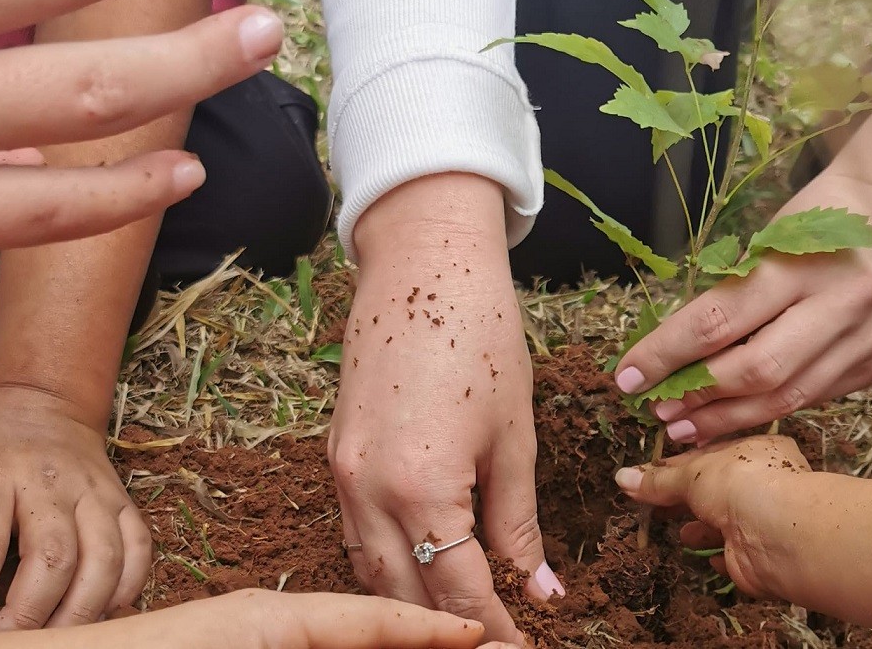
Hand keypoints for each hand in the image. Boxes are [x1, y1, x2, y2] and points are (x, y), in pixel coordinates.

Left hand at [0, 386, 150, 633]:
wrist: (42, 403)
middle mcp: (49, 482)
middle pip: (52, 558)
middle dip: (29, 615)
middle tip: (7, 648)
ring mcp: (93, 491)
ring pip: (104, 558)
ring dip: (81, 611)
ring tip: (55, 644)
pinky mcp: (122, 500)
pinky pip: (138, 549)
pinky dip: (127, 588)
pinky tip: (100, 614)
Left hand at [53, 590, 495, 648]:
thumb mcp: (237, 645)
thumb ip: (323, 636)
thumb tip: (374, 631)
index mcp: (264, 618)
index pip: (368, 618)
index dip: (428, 630)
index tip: (482, 637)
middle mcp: (266, 627)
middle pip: (366, 633)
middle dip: (422, 644)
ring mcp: (255, 641)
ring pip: (341, 646)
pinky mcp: (241, 648)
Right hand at [329, 175, 560, 644]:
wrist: (423, 262)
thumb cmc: (480, 334)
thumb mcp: (513, 434)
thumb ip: (517, 518)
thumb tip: (536, 584)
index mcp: (419, 487)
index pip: (457, 591)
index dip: (493, 629)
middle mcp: (366, 489)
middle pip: (402, 594)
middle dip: (444, 632)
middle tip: (488, 646)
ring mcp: (342, 470)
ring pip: (369, 567)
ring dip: (407, 604)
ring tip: (453, 624)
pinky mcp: (335, 451)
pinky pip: (355, 530)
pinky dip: (385, 561)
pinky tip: (415, 568)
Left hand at [613, 173, 871, 444]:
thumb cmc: (813, 220)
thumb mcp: (766, 239)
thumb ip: (729, 294)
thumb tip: (668, 354)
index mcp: (804, 262)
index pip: (721, 319)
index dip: (668, 353)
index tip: (628, 375)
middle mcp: (844, 303)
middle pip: (758, 370)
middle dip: (699, 397)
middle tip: (656, 410)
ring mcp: (869, 339)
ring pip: (787, 398)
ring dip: (727, 419)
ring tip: (683, 427)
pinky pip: (812, 398)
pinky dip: (767, 411)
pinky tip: (732, 418)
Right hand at [614, 436, 812, 599]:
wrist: (779, 535)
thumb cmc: (740, 484)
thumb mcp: (692, 474)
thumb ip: (658, 480)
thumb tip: (620, 477)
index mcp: (753, 452)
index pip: (707, 456)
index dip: (674, 466)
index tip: (644, 475)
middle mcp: (761, 485)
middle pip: (713, 490)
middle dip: (683, 499)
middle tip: (650, 505)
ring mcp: (760, 521)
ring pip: (723, 523)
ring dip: (700, 527)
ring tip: (679, 531)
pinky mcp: (757, 557)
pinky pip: (733, 554)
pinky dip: (716, 554)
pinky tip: (703, 554)